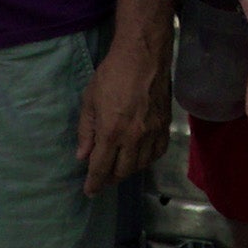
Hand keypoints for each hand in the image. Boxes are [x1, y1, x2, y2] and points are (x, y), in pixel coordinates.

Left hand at [77, 31, 171, 194]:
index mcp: (111, 132)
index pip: (101, 168)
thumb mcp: (90, 100)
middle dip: (110, 178)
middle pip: (122, 171)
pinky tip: (139, 155)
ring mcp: (152, 133)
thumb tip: (82, 156)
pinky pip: (158, 152)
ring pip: (141, 165)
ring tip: (118, 166)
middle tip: (102, 177)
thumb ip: (86, 131)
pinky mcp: (165, 125)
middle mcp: (133, 138)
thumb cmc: (111, 74)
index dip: (94, 183)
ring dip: (128, 170)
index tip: (89, 192)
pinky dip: (147, 159)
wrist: (143, 56)